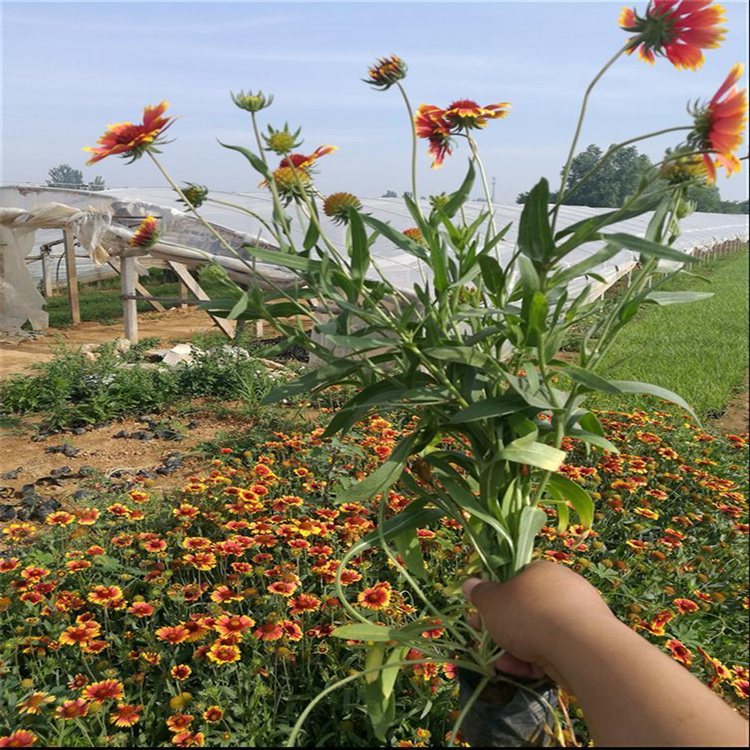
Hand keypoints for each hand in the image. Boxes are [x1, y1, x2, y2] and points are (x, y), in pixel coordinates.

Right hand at [462, 560, 615, 685]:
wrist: (581, 648)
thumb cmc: (530, 615)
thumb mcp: (493, 603)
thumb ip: (480, 594)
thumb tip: (469, 583)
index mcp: (541, 570)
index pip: (515, 580)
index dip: (495, 600)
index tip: (480, 617)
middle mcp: (563, 588)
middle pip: (526, 609)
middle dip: (503, 629)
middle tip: (485, 644)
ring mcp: (578, 615)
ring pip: (539, 632)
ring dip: (516, 648)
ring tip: (501, 664)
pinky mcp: (587, 642)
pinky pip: (555, 648)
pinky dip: (537, 659)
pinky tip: (524, 672)